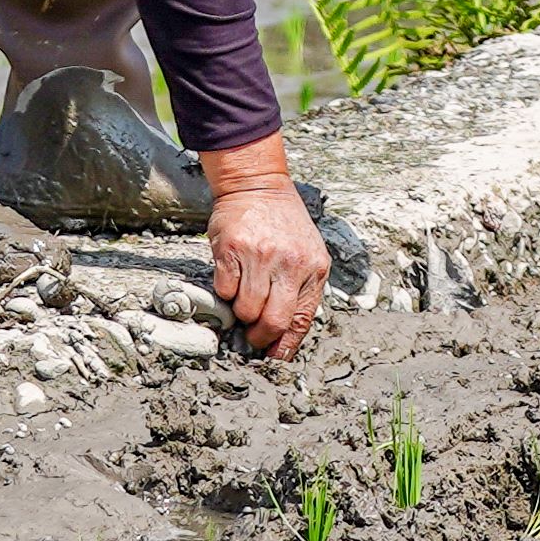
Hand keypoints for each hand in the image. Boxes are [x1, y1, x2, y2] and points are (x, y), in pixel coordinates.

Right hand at [202, 143, 325, 358]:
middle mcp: (291, 263)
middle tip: (251, 334)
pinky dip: (226, 292)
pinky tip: (232, 276)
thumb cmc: (282, 224)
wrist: (257, 185)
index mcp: (314, 268)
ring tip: (243, 296)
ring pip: (246, 310)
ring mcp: (261, 256)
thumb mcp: (306, 254)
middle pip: (273, 322)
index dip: (284, 345)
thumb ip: (299, 291)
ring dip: (241, 312)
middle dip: (260, 336)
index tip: (272, 355)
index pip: (300, 321)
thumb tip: (281, 340)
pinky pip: (225, 290)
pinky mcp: (233, 250)